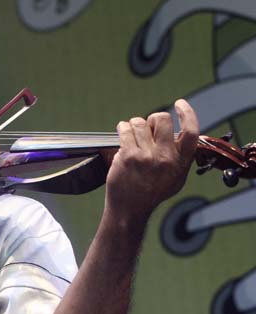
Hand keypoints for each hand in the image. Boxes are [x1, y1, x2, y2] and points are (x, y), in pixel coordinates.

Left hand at [105, 99, 199, 221]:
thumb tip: (182, 136)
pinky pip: (125, 129)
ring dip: (134, 125)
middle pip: (162, 119)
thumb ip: (181, 158)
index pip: (191, 131)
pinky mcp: (128, 156)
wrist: (130, 209)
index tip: (180, 104)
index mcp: (180, 162)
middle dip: (152, 119)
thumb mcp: (176, 178)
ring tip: (132, 135)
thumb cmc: (151, 193)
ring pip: (140, 122)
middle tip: (147, 129)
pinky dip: (123, 128)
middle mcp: (165, 158)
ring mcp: (146, 157)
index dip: (187, 113)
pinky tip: (123, 133)